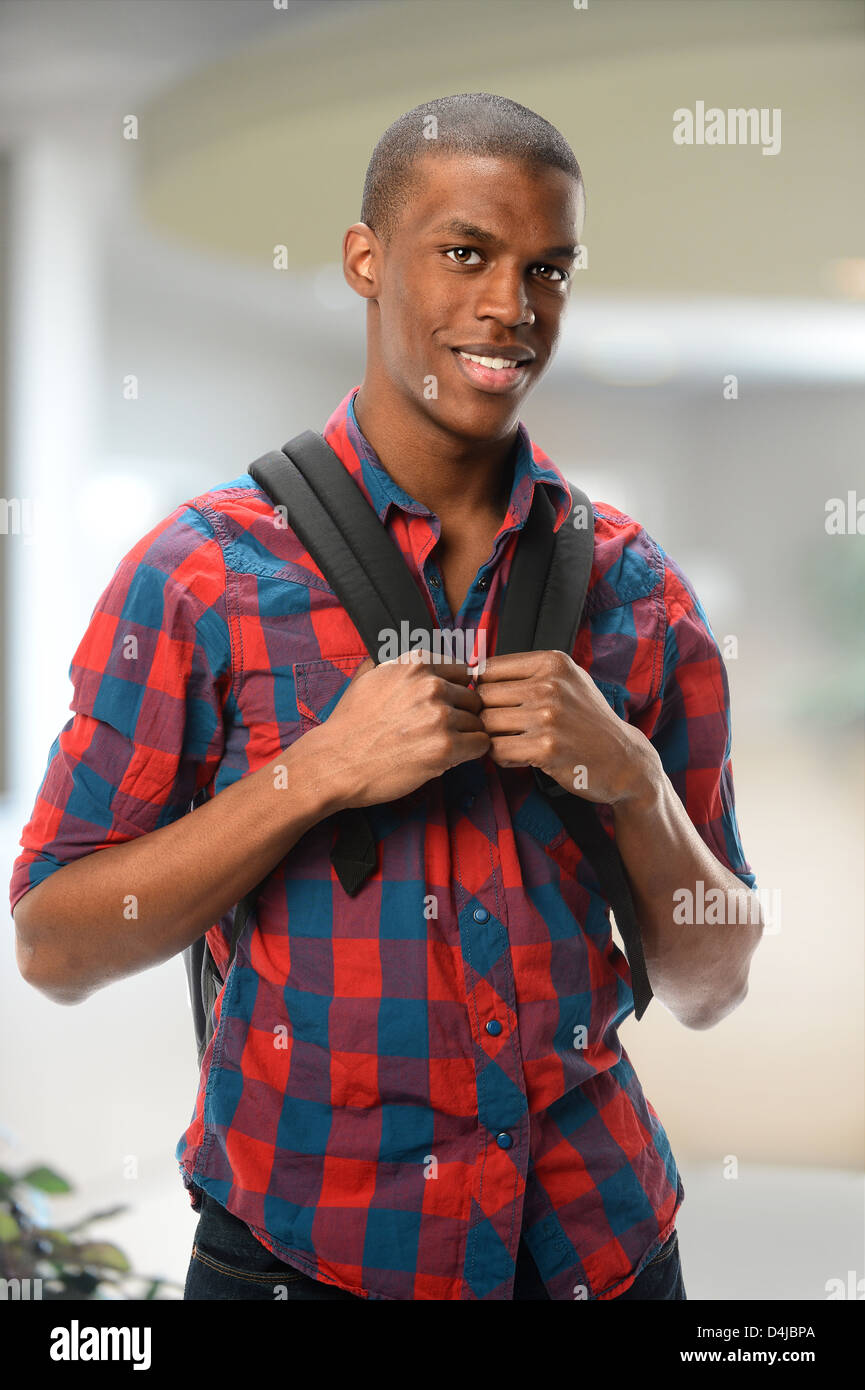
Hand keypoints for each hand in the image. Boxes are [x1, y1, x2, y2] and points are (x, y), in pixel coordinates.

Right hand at [314, 649, 490, 808]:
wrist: (335, 761)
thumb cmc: (351, 724)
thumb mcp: (370, 676)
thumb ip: (402, 664)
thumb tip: (426, 659)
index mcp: (416, 664)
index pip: (462, 672)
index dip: (453, 692)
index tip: (441, 707)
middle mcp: (431, 684)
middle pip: (472, 697)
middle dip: (460, 714)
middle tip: (436, 731)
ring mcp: (440, 715)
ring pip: (477, 722)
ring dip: (463, 735)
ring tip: (435, 745)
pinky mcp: (446, 746)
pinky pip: (481, 744)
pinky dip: (470, 752)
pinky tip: (448, 757)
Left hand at [473, 649, 659, 804]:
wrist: (624, 759)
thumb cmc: (588, 721)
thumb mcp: (567, 681)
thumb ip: (528, 673)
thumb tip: (474, 670)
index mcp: (553, 662)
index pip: (489, 668)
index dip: (484, 690)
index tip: (495, 705)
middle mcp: (550, 685)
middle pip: (483, 696)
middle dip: (486, 716)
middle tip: (502, 730)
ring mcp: (548, 716)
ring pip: (487, 723)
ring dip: (492, 738)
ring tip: (512, 743)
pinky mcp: (546, 747)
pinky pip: (498, 750)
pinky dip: (502, 757)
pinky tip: (520, 757)